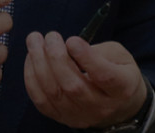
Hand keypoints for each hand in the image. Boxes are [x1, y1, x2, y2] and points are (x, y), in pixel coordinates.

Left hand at [24, 31, 147, 128]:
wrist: (118, 104)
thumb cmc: (118, 72)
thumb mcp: (120, 55)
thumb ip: (99, 51)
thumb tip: (70, 47)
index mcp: (123, 88)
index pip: (104, 76)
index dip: (86, 58)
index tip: (72, 40)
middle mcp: (102, 107)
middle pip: (73, 87)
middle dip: (56, 58)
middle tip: (50, 36)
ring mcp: (81, 116)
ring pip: (54, 93)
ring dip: (39, 64)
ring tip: (35, 41)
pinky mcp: (63, 118)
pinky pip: (41, 101)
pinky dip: (32, 78)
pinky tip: (31, 59)